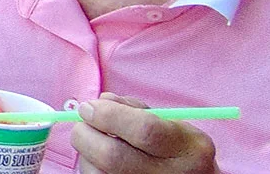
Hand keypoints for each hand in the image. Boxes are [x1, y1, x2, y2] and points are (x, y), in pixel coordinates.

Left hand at [72, 93, 216, 173]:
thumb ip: (135, 109)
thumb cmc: (177, 148)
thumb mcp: (171, 124)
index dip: (108, 115)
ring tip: (96, 143)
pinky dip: (90, 166)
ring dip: (86, 152)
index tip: (88, 106)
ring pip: (98, 172)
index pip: (143, 130)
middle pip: (112, 156)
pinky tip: (99, 161)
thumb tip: (101, 101)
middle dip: (86, 134)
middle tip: (82, 123)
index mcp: (187, 148)